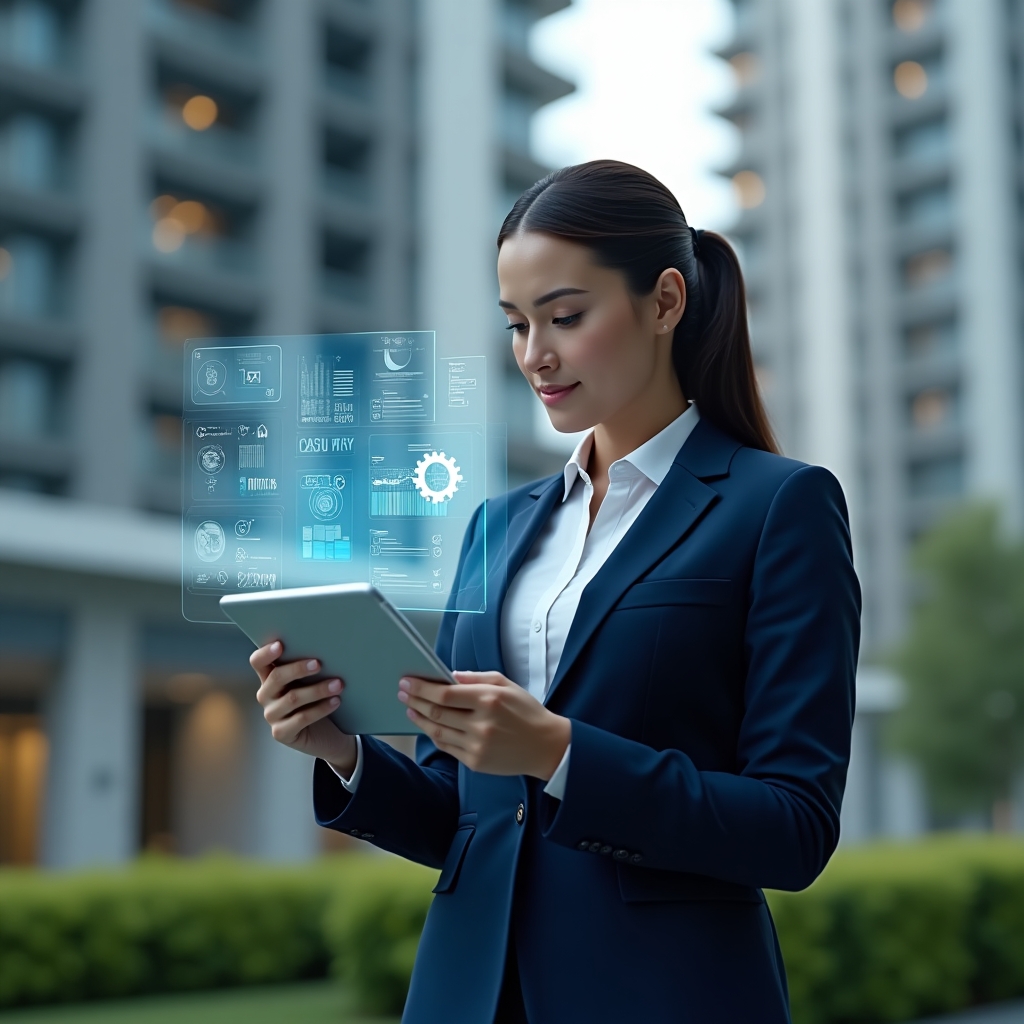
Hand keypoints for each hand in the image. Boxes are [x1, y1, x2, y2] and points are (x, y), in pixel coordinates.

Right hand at [251, 641, 357, 775]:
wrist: (326, 734)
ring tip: (338, 684)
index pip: (258, 662)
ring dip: (317, 690)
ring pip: (292, 698)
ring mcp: (272, 715)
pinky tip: (336, 701)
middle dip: (298, 669)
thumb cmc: (317, 700)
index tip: (280, 644)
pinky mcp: (281, 733)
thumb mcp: (311, 681)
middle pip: (276, 678)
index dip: (266, 653)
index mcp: (269, 678)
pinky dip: (321, 708)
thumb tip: (325, 648)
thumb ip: (309, 667)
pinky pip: (301, 718)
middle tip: (319, 664)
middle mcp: (266, 696)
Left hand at [398, 671, 570, 778]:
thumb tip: (448, 676)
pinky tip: (429, 726)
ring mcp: (477, 746)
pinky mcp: (476, 762)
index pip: (445, 694)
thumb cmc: (526, 711)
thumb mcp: (506, 684)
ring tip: (410, 709)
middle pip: (437, 712)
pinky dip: (435, 735)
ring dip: (420, 719)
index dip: (422, 688)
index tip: (407, 682)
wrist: (546, 746)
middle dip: (415, 701)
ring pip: (438, 732)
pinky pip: (447, 747)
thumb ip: (476, 678)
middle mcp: (481, 724)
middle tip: (403, 692)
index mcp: (489, 700)